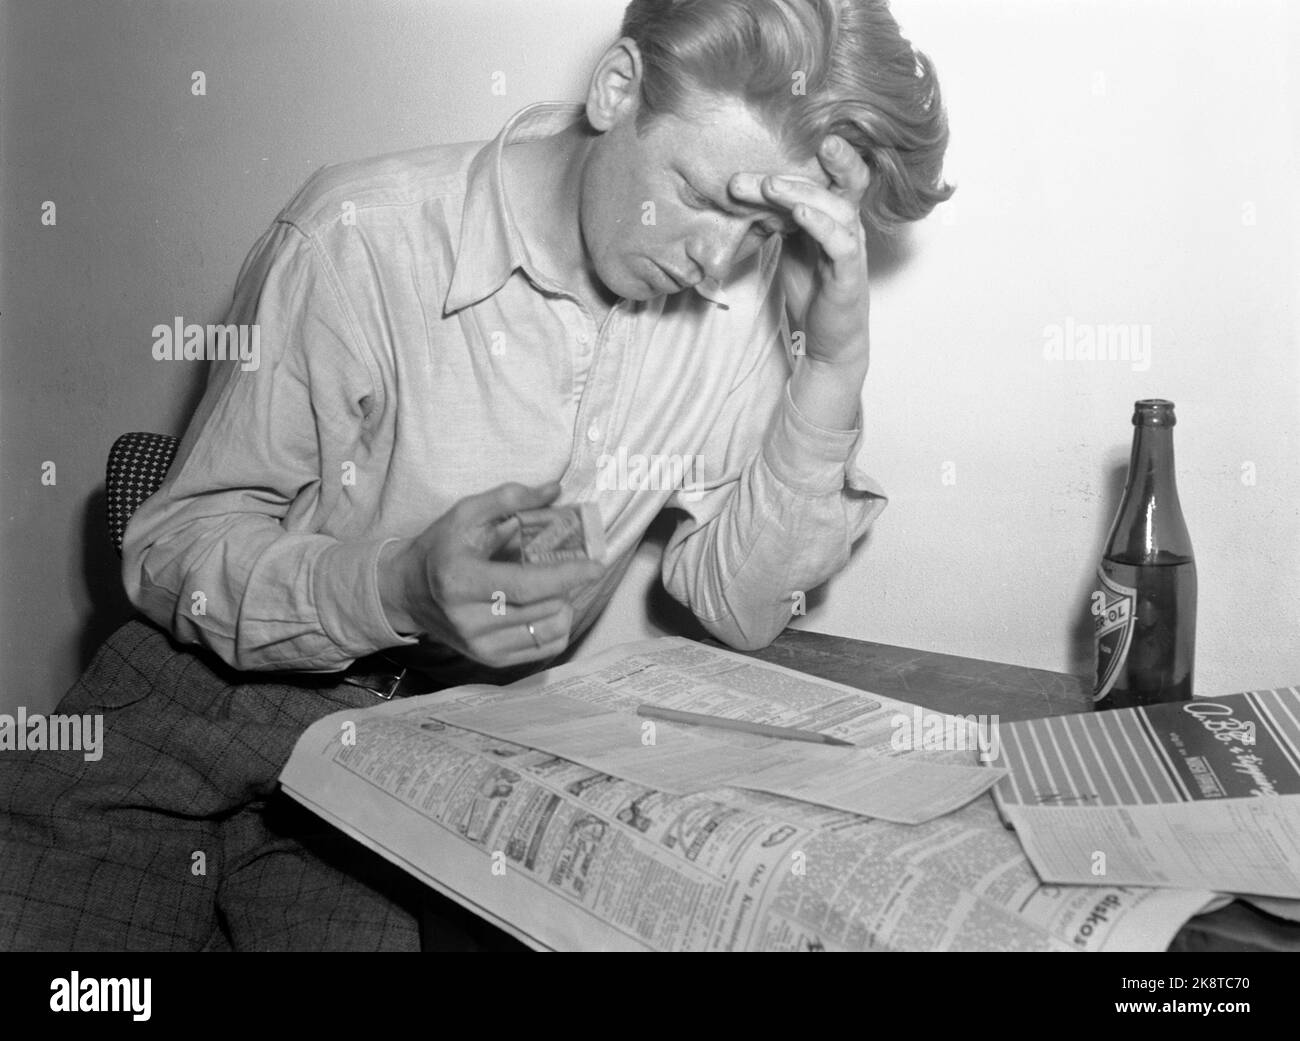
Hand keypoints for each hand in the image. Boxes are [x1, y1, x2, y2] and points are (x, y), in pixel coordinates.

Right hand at [378, 481, 604, 668]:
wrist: (406, 593)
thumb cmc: (440, 548)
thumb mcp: (465, 514)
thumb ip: (509, 497)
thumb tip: (555, 489)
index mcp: (462, 581)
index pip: (527, 586)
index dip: (566, 576)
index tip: (596, 564)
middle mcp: (470, 620)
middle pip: (543, 607)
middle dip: (568, 584)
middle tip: (572, 564)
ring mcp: (481, 646)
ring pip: (550, 629)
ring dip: (565, 603)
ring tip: (554, 585)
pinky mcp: (491, 660)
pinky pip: (546, 647)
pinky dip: (558, 625)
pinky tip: (548, 606)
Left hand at [730, 134, 871, 373]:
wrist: (824, 340)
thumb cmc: (810, 288)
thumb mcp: (787, 243)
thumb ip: (774, 214)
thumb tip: (743, 185)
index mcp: (835, 213)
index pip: (833, 172)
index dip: (821, 151)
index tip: (787, 133)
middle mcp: (849, 224)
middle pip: (838, 181)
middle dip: (801, 168)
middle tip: (765, 158)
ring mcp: (852, 248)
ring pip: (837, 207)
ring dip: (802, 193)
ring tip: (770, 186)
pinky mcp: (849, 275)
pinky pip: (840, 243)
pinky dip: (821, 224)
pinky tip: (799, 213)